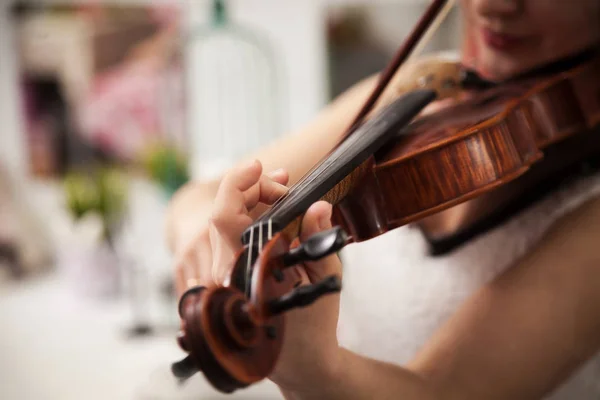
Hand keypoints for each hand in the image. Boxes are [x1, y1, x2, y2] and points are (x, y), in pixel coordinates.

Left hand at [177, 159, 343, 392]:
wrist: (302, 363)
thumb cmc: (315, 324)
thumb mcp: (324, 278)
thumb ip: (318, 237)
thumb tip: (318, 204)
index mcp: (245, 273)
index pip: (226, 217)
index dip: (238, 184)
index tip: (260, 166)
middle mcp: (225, 276)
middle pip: (222, 215)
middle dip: (252, 190)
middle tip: (284, 185)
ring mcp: (221, 280)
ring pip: (222, 226)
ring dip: (249, 203)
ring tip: (281, 193)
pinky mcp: (225, 281)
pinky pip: (227, 240)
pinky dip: (246, 220)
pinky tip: (268, 213)